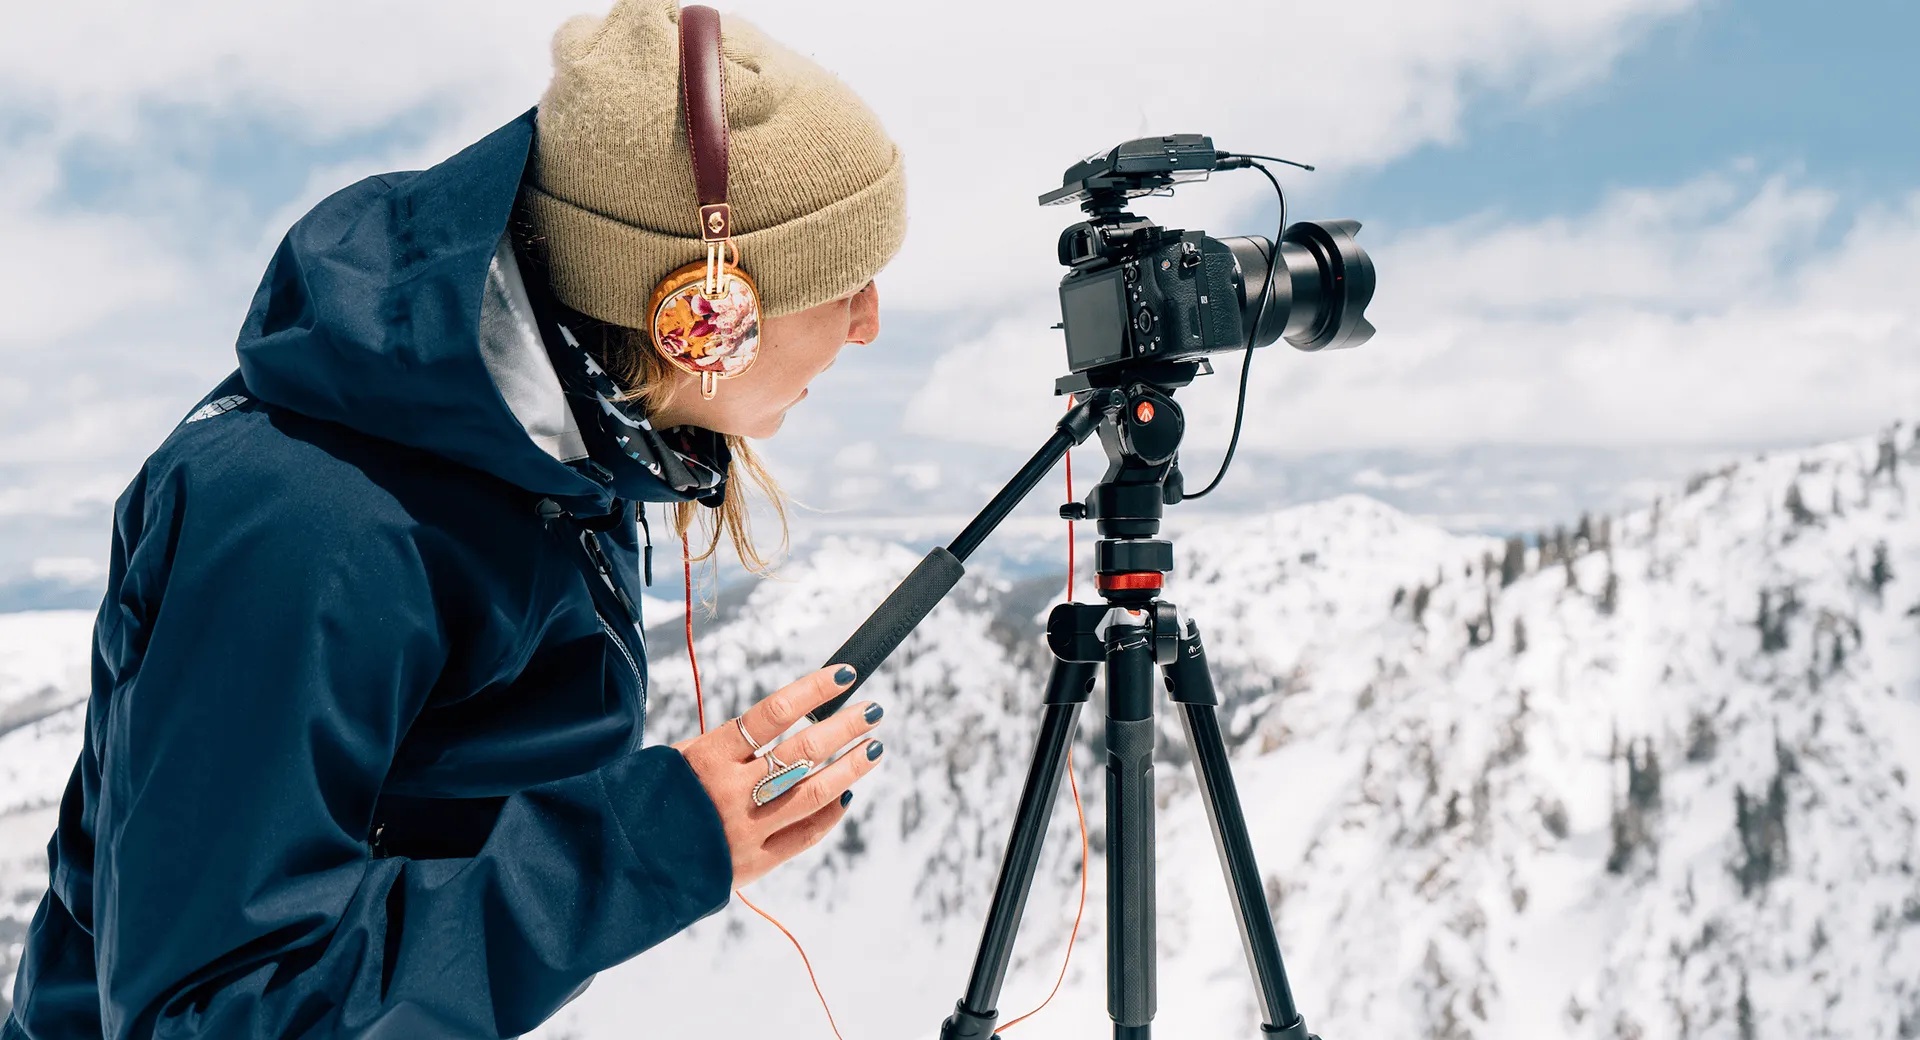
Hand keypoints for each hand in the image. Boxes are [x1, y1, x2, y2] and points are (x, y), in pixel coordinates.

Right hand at [672, 665, 884, 888]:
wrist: (623, 861)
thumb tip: (791, 720)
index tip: (845, 675)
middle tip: (873, 712)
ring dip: (849, 768)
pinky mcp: (752, 864)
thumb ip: (731, 745)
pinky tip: (845, 794)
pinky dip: (829, 814)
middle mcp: (730, 791)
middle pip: (803, 751)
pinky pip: (803, 836)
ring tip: (873, 748)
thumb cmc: (653, 799)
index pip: (774, 712)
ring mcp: (744, 830)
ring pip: (812, 794)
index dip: (814, 690)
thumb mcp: (680, 757)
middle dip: (844, 728)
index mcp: (708, 756)